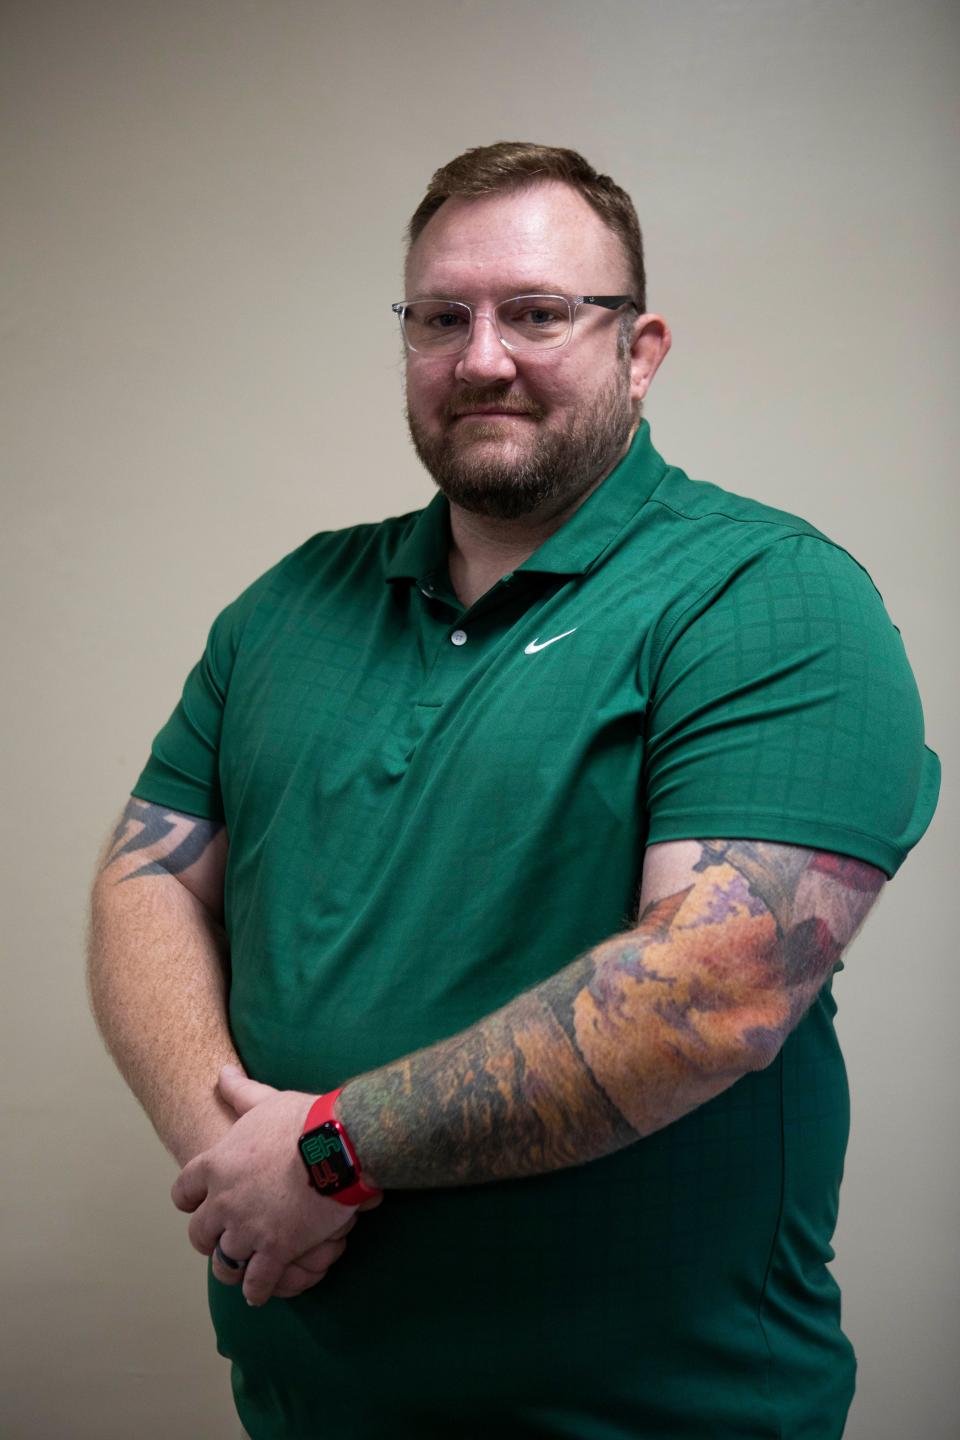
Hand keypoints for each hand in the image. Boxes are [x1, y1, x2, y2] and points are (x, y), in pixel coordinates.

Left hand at [171, 1067, 376, 1305]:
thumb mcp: (265, 1101)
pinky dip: (257, 1289)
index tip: (198, 1203)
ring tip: (239, 1271)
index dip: (190, 1200)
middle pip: (200, 1234)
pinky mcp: (274, 1250)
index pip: (183, 1192)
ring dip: (230, 1267)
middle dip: (209, 1238)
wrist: (335, 1144)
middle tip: (221, 1239)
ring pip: (224, 1262)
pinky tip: (259, 1291)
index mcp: (216, 1166)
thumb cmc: (301, 1119)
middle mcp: (223, 1202)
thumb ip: (239, 1092)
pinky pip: (256, 1282)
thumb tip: (221, 1072)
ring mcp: (247, 1230)